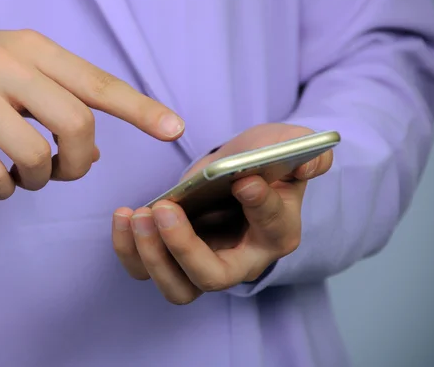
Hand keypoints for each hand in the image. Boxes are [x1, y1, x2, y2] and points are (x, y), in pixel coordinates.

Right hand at [0, 26, 183, 198]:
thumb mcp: (16, 71)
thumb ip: (58, 105)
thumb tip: (92, 157)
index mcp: (35, 48)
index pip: (98, 82)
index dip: (140, 109)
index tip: (174, 130)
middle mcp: (8, 63)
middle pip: (76, 124)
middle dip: (79, 162)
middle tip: (62, 170)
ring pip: (34, 155)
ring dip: (37, 180)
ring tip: (23, 176)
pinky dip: (2, 191)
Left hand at [111, 123, 332, 304]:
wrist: (237, 172)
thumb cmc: (262, 161)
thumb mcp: (288, 146)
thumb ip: (303, 151)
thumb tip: (309, 162)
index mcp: (278, 232)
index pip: (271, 227)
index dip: (259, 205)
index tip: (244, 180)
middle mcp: (241, 260)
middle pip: (212, 277)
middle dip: (184, 248)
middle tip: (165, 209)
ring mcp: (203, 263)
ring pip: (176, 287)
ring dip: (152, 255)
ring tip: (138, 214)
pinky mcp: (172, 257)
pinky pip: (146, 269)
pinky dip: (129, 249)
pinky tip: (124, 215)